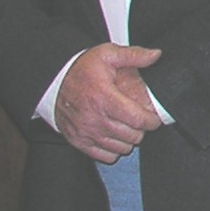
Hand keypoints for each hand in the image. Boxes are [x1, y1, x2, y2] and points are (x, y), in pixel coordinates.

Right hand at [55, 43, 166, 162]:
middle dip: (141, 129)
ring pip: (121, 148)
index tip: (153, 118)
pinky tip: (113, 136)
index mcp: (104, 97)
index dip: (151, 121)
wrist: (53, 81)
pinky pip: (105, 156)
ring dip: (128, 139)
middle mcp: (94, 118)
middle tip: (139, 120)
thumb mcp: (107, 54)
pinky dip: (113, 149)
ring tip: (127, 127)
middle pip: (132, 136)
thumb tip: (156, 55)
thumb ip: (133, 55)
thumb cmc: (81, 69)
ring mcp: (86, 132)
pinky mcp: (78, 141)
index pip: (137, 119)